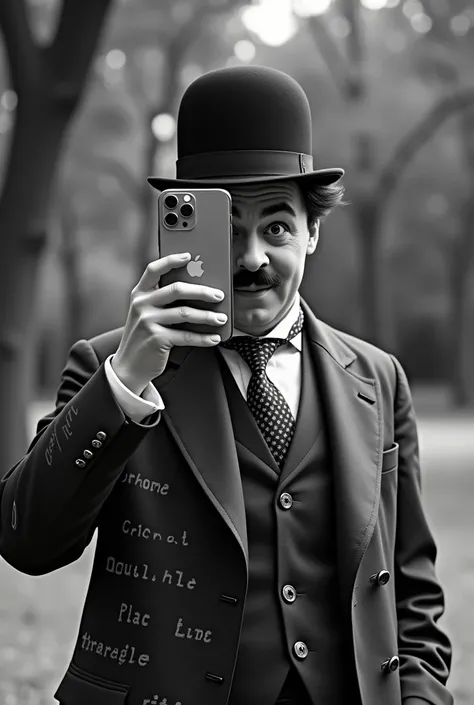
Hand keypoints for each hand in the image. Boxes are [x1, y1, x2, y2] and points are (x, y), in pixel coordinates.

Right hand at [112, 252, 226, 394]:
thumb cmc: (143, 337)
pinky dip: (203, 337)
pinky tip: (214, 337)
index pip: (154, 269)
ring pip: (185, 313)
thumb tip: (197, 291)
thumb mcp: (146, 314)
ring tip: (221, 318)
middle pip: (177, 289)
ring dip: (207, 316)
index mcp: (139, 294)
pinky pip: (186, 336)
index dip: (171, 260)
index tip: (189, 256)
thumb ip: (162, 301)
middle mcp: (142, 304)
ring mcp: (148, 321)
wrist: (128, 366)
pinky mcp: (156, 339)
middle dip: (202, 291)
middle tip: (219, 295)